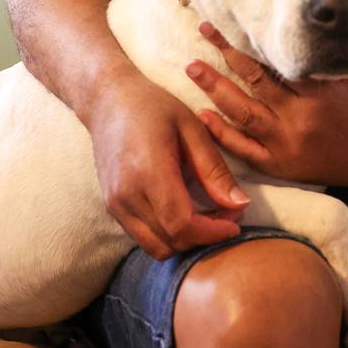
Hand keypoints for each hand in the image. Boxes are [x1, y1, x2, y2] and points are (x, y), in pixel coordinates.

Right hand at [88, 73, 250, 258]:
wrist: (108, 101)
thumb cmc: (153, 107)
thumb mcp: (192, 129)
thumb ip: (214, 170)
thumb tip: (239, 205)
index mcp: (148, 171)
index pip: (181, 224)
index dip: (212, 233)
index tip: (235, 223)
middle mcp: (126, 194)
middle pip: (171, 242)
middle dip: (205, 237)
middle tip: (228, 215)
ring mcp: (114, 203)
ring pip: (156, 247)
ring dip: (186, 240)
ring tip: (208, 216)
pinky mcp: (111, 207)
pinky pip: (143, 237)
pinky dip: (168, 235)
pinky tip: (185, 213)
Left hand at [185, 22, 347, 187]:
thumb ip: (332, 59)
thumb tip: (314, 30)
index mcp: (317, 93)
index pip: (272, 64)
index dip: (246, 44)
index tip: (226, 26)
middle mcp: (298, 119)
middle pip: (252, 82)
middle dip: (224, 56)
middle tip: (202, 34)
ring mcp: (286, 145)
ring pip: (242, 114)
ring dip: (215, 89)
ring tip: (193, 69)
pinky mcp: (282, 166)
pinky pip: (245, 150)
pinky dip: (222, 134)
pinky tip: (203, 116)